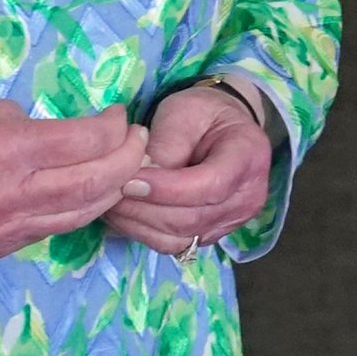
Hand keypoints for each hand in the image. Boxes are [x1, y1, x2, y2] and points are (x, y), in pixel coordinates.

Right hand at [0, 100, 148, 259]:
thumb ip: (27, 124)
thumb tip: (68, 135)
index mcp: (2, 148)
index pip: (81, 143)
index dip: (112, 128)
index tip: (120, 115)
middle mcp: (7, 194)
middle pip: (91, 184)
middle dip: (125, 161)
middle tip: (137, 140)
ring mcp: (4, 228)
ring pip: (79, 213)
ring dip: (109, 189)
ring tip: (124, 166)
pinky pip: (52, 227)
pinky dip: (77, 207)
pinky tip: (86, 189)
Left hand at [103, 85, 271, 255]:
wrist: (222, 125)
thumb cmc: (203, 111)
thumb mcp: (185, 111)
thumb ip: (167, 144)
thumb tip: (141, 179)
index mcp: (247, 158)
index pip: (209, 186)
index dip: (168, 189)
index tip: (130, 181)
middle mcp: (246, 199)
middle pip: (193, 218)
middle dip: (146, 208)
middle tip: (109, 191)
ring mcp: (231, 222)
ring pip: (182, 237)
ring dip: (140, 224)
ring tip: (110, 203)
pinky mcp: (211, 233)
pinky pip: (177, 244)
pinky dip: (146, 233)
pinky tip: (123, 215)